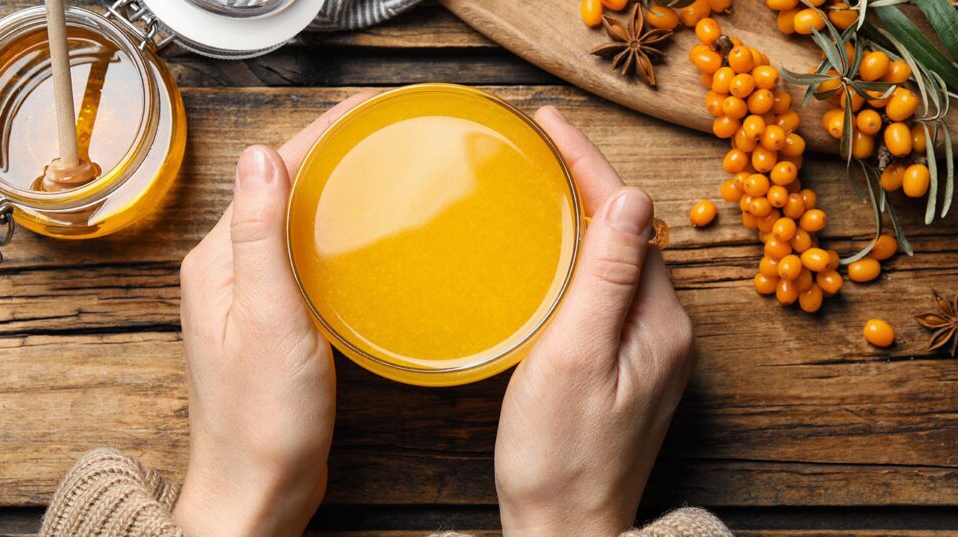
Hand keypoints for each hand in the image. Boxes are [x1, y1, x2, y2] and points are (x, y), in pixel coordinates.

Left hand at [173, 91, 377, 536]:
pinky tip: (364, 238)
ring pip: (295, 221)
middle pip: (282, 189)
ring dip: (334, 192)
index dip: (322, 133)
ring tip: (383, 170)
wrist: (258, 486)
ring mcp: (250, 293)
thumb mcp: (266, 317)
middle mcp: (227, 268)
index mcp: (217, 259)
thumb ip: (259, 235)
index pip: (271, 171)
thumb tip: (259, 154)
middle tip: (388, 134)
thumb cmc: (261, 418)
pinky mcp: (274, 318)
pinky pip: (304, 257)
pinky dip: (334, 235)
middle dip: (332, 154)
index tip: (369, 110)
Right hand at [494, 106, 695, 536]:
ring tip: (544, 179)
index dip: (588, 163)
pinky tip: (556, 250)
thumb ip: (606, 279)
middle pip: (630, 231)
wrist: (567, 529)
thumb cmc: (559, 454)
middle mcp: (666, 329)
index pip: (628, 217)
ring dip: (587, 214)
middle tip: (539, 141)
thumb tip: (632, 198)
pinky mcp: (629, 366)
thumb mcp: (575, 359)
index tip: (548, 122)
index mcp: (659, 321)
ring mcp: (650, 349)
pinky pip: (612, 290)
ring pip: (621, 259)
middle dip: (589, 178)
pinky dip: (585, 255)